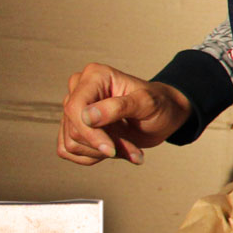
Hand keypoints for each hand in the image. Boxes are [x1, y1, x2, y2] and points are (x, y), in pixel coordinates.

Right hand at [57, 63, 190, 165]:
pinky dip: (94, 157)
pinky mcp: (73, 127)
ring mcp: (74, 109)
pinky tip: (115, 151)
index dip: (90, 132)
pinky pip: (70, 152)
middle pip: (74, 130)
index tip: (111, 149)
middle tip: (134, 150)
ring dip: (102, 153)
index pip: (75, 108)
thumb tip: (87, 116)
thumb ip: (119, 107)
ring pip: (71, 144)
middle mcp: (79, 89)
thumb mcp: (147, 103)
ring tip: (129, 149)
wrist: (162, 116)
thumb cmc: (159, 104)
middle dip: (104, 145)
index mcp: (95, 76)